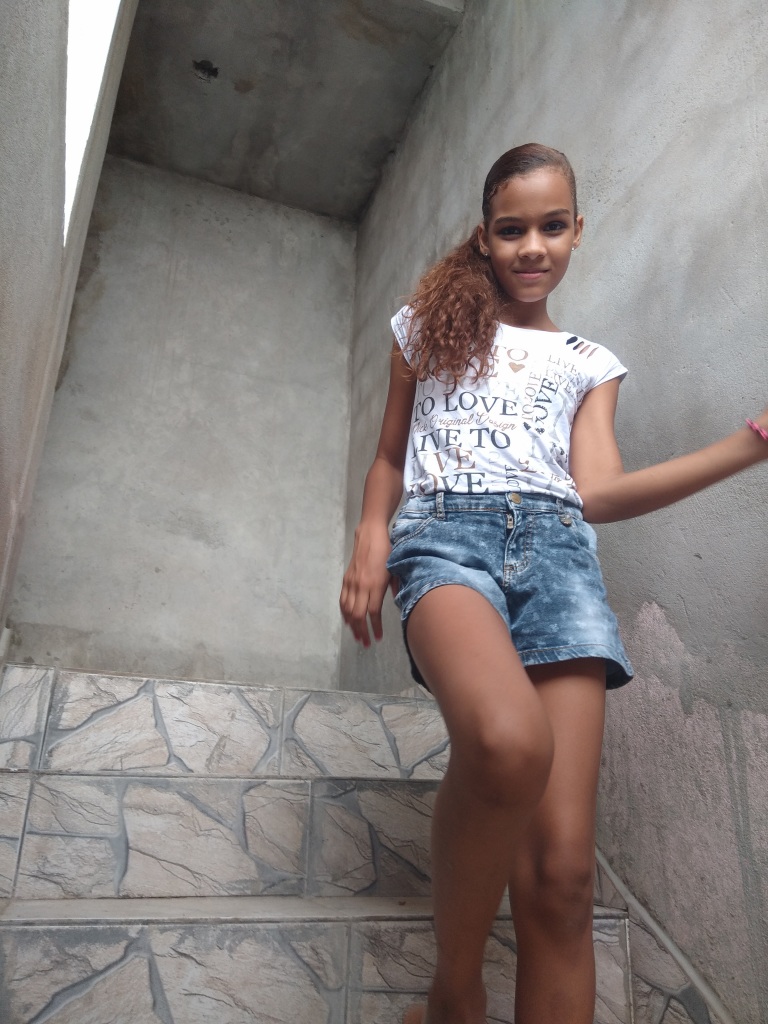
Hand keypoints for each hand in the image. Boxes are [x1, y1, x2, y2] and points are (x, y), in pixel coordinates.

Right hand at [339, 523, 393, 646]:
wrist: (370, 535)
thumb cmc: (387, 551)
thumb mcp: (395, 569)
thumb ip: (396, 587)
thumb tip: (398, 602)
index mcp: (375, 584)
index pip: (373, 612)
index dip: (375, 627)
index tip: (378, 638)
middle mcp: (361, 585)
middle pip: (357, 615)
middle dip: (361, 631)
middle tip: (365, 643)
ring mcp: (351, 583)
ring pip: (347, 610)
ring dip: (351, 625)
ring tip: (356, 636)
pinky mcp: (346, 579)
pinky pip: (342, 601)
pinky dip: (344, 613)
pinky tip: (347, 621)